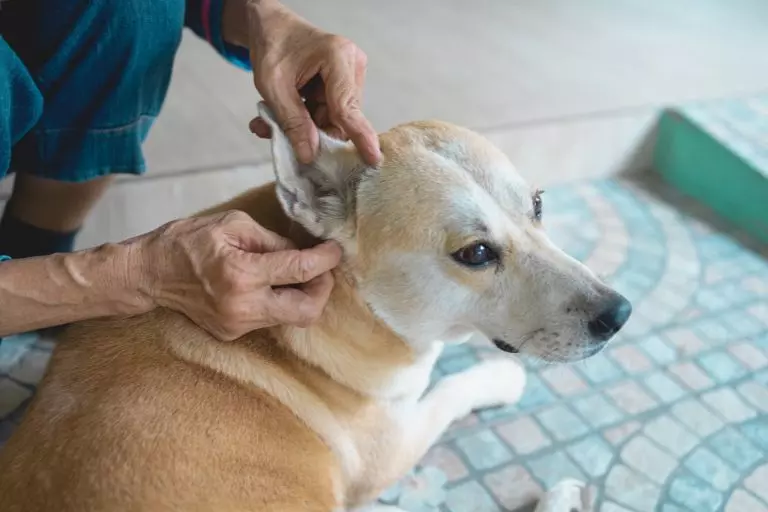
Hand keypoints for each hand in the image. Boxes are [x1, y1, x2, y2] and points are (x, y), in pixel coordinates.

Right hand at [135, 210, 341, 340]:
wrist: (150, 273)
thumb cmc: (188, 241)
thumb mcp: (233, 225)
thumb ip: (273, 240)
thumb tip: (303, 251)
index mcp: (243, 274)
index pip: (301, 271)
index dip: (326, 260)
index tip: (335, 250)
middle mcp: (243, 306)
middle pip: (307, 312)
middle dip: (322, 290)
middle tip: (320, 270)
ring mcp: (237, 325)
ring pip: (289, 318)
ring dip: (300, 296)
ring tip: (293, 273)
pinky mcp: (231, 333)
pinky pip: (268, 319)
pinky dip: (277, 302)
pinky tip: (268, 285)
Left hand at [241, 0, 380, 164]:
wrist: (272, 27)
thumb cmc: (272, 47)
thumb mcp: (273, 87)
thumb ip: (292, 121)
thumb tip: (309, 155)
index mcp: (337, 57)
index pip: (348, 106)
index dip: (358, 136)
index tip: (373, 159)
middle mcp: (352, 65)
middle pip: (340, 117)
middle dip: (312, 130)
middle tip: (275, 130)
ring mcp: (351, 75)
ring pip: (334, 118)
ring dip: (305, 125)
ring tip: (272, 120)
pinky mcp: (345, 84)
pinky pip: (330, 113)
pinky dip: (307, 118)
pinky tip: (286, 113)